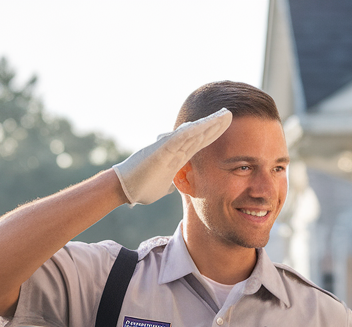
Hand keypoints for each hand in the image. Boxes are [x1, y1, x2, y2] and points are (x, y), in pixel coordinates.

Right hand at [111, 108, 231, 204]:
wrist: (122, 189)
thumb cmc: (141, 188)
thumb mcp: (163, 186)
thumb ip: (170, 181)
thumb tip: (173, 184)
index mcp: (177, 158)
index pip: (200, 144)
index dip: (213, 135)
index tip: (227, 127)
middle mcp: (174, 150)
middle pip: (199, 134)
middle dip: (215, 124)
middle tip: (229, 113)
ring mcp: (167, 148)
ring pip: (192, 133)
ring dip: (208, 123)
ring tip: (224, 114)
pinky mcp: (160, 151)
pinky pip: (178, 139)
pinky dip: (191, 131)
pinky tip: (204, 124)